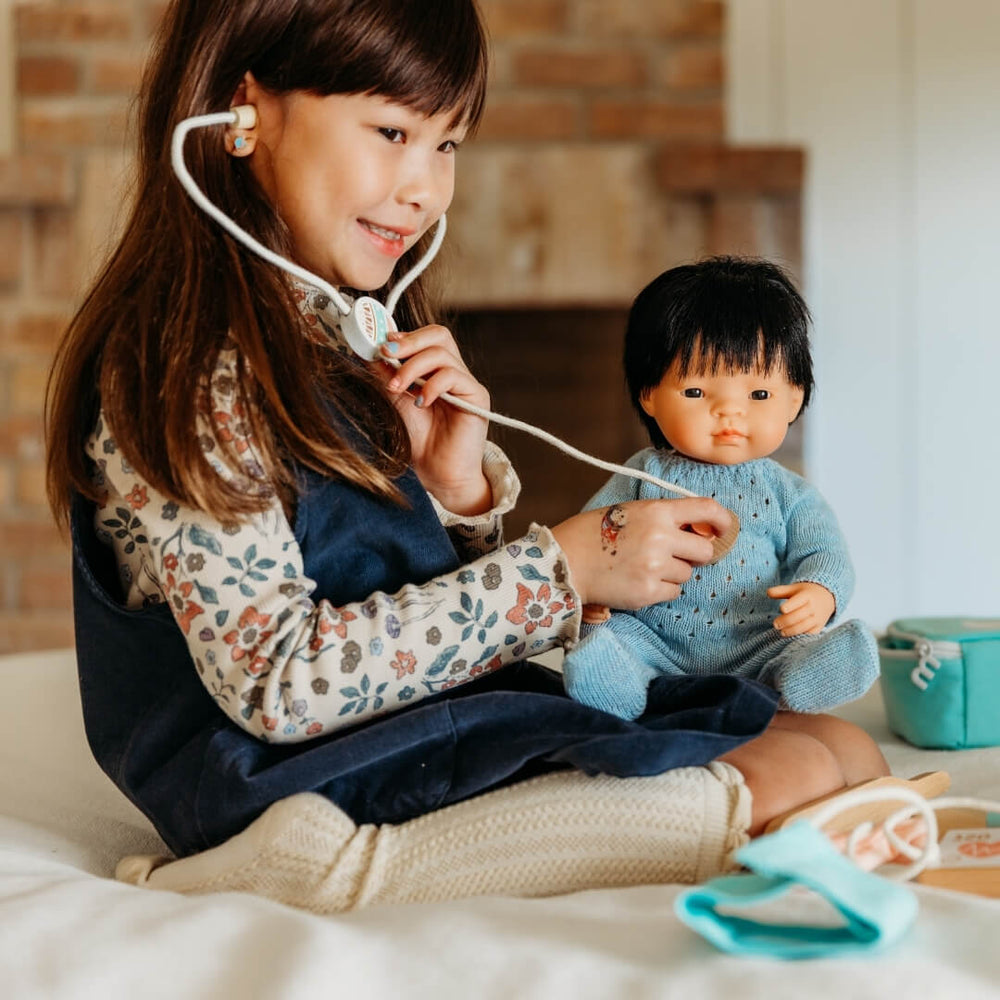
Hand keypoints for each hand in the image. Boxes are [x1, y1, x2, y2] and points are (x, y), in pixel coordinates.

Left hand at [378, 325, 490, 514]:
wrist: (438, 475)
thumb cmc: (419, 442)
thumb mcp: (394, 401)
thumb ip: (385, 375)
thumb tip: (367, 349)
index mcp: (434, 369)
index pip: (424, 337)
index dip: (401, 336)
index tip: (378, 344)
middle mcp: (452, 371)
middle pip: (438, 335)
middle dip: (408, 341)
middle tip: (386, 353)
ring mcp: (466, 383)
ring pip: (442, 353)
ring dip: (412, 367)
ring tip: (397, 388)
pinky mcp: (476, 397)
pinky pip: (454, 376)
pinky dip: (432, 385)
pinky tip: (420, 402)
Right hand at [551, 498, 731, 608]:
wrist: (564, 562)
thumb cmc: (591, 534)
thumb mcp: (629, 512)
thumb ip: (662, 518)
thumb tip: (694, 530)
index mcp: (656, 512)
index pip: (706, 509)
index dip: (722, 520)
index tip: (724, 529)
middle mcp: (661, 538)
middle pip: (704, 550)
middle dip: (694, 554)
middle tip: (673, 555)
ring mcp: (655, 567)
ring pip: (686, 574)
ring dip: (672, 572)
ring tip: (642, 567)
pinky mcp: (648, 592)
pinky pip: (673, 592)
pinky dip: (661, 589)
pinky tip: (638, 581)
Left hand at [768, 582, 835, 635]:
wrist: (827, 598)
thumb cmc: (806, 593)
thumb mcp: (794, 588)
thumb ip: (781, 591)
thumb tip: (767, 592)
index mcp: (807, 595)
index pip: (799, 600)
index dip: (791, 605)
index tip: (782, 609)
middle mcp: (813, 607)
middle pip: (800, 615)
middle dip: (787, 621)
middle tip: (776, 625)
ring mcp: (817, 618)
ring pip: (805, 626)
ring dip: (792, 630)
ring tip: (782, 632)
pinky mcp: (819, 627)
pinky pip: (811, 634)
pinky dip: (801, 636)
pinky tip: (791, 637)